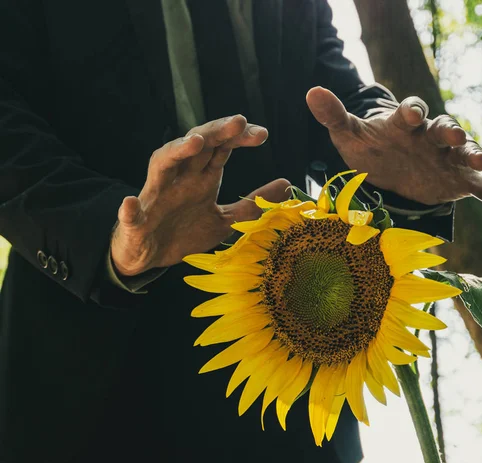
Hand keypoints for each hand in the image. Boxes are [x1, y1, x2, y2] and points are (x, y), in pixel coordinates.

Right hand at [111, 115, 289, 276]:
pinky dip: (128, 209)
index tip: (262, 134)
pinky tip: (131, 204)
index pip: (221, 148)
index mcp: (201, 178)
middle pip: (196, 146)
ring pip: (163, 165)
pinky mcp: (134, 221)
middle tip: (239, 122)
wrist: (149, 255)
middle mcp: (179, 179)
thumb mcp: (225, 220)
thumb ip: (252, 204)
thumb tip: (287, 184)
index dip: (239, 137)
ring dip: (177, 152)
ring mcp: (156, 196)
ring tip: (196, 143)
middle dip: (216, 131)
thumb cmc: (184, 231)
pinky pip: (129, 213)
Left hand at [306, 87, 481, 210]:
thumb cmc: (370, 150)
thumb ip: (334, 116)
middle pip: (445, 128)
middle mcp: (431, 138)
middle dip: (450, 130)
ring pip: (465, 152)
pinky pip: (478, 186)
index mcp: (405, 124)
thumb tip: (311, 91)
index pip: (412, 111)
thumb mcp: (350, 136)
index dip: (412, 112)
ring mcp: (447, 159)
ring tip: (480, 162)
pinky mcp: (458, 181)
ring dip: (474, 154)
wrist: (388, 170)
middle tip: (453, 135)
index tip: (411, 115)